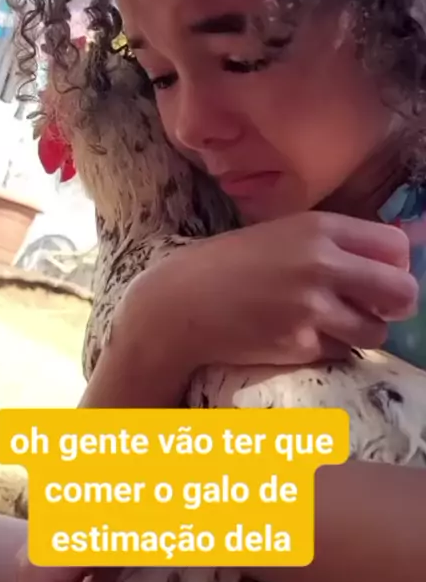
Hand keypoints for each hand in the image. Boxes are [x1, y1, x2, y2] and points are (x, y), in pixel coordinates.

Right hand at [115, 211, 417, 368]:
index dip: (396, 266)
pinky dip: (327, 349)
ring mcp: (310, 307)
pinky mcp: (298, 344)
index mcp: (319, 228)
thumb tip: (389, 259)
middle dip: (396, 305)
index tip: (380, 277)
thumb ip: (332, 242)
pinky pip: (339, 352)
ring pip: (375, 331)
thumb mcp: (282, 235)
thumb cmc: (228, 265)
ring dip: (361, 332)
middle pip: (402, 291)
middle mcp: (321, 264)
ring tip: (332, 326)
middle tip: (376, 309)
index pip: (395, 247)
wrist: (179, 303)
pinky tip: (299, 337)